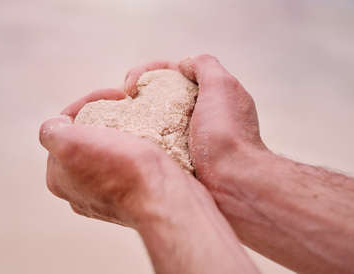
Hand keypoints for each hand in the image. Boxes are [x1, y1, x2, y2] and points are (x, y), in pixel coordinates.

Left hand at [39, 89, 189, 226]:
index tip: (115, 95)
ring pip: (107, 150)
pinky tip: (146, 143)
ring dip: (119, 132)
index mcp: (57, 177)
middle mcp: (77, 190)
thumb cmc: (121, 169)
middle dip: (102, 118)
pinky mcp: (132, 197)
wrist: (163, 198)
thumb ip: (51, 131)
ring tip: (136, 121)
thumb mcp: (71, 143)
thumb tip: (56, 124)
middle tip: (125, 107)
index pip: (65, 126)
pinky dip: (134, 148)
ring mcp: (105, 196)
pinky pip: (128, 163)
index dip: (86, 104)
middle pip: (85, 138)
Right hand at [124, 55, 267, 186]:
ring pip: (155, 117)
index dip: (147, 71)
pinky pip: (155, 141)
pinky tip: (127, 138)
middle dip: (137, 91)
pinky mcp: (180, 158)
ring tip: (119, 117)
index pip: (172, 72)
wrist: (233, 181)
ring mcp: (189, 136)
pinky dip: (141, 136)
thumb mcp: (222, 86)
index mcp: (210, 93)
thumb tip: (184, 64)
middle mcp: (199, 112)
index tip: (130, 84)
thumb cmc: (226, 133)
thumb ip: (204, 65)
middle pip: (161, 93)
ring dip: (135, 114)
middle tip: (121, 99)